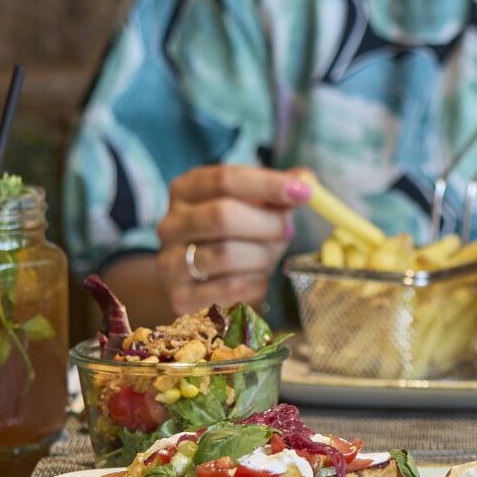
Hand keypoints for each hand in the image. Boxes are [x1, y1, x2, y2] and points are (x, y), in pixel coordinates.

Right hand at [156, 165, 312, 314]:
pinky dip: (254, 282)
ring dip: (263, 255)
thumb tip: (306, 179)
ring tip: (269, 255)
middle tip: (289, 231)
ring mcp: (170, 262)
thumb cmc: (234, 234)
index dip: (267, 184)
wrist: (200, 281)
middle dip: (268, 224)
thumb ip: (277, 191)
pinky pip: (230, 288)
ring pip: (227, 255)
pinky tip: (256, 277)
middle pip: (223, 216)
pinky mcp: (180, 297)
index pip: (224, 179)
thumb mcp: (252, 205)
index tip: (303, 192)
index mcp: (186, 190)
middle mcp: (170, 224)